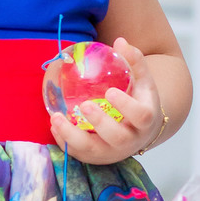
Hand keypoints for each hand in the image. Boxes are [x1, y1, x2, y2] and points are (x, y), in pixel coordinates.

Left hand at [49, 38, 162, 164]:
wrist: (140, 129)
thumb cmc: (138, 99)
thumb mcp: (142, 80)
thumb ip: (134, 61)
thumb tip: (120, 41)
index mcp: (145, 120)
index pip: (140, 116)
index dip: (126, 106)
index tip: (110, 92)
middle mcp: (130, 140)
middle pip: (116, 137)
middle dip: (99, 123)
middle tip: (84, 105)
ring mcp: (112, 152)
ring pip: (93, 150)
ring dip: (73, 136)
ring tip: (56, 118)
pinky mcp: (97, 158)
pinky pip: (79, 154)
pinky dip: (64, 141)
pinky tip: (54, 125)